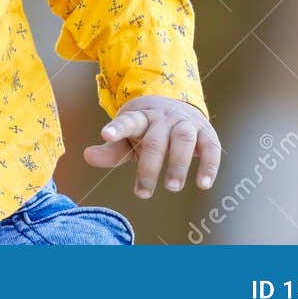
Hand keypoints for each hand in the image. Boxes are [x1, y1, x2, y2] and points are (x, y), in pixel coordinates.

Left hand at [81, 95, 220, 197]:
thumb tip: (86, 156)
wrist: (177, 105)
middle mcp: (164, 117)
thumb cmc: (147, 129)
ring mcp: (186, 122)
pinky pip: (211, 147)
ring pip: (183, 139)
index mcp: (141, 117)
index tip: (105, 134)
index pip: (128, 121)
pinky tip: (204, 184)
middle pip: (155, 140)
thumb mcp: (128, 138)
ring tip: (172, 187)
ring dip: (178, 164)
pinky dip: (209, 165)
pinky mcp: (206, 132)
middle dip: (149, 167)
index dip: (117, 128)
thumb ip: (111, 150)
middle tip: (142, 193)